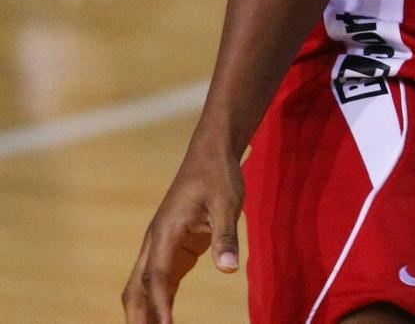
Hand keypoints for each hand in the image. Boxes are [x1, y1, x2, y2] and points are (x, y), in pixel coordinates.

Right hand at [123, 146, 244, 322]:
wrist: (210, 155)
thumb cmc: (218, 176)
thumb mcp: (228, 203)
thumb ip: (226, 236)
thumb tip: (229, 269)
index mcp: (166, 232)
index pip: (156, 276)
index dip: (160, 304)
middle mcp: (156, 243)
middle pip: (137, 288)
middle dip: (139, 316)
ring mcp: (161, 247)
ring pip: (144, 287)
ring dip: (146, 312)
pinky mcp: (173, 249)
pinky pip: (160, 281)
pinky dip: (160, 301)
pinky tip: (164, 320)